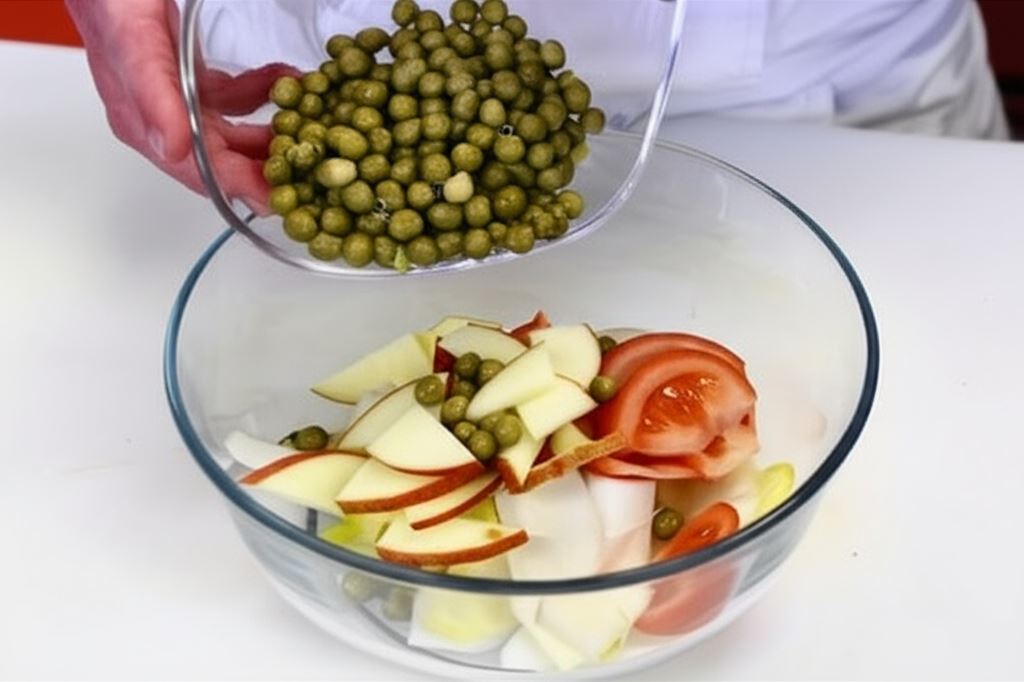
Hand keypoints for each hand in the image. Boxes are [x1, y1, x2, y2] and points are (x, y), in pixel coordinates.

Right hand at [66, 0, 294, 211]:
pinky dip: (262, 92)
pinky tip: (287, 80)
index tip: (279, 200)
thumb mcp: (134, 46)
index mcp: (145, 126)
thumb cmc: (111, 4)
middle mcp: (164, 121)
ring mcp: (179, 100)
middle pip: (223, 159)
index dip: (241, 187)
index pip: (201, 171)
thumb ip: (153, 98)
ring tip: (308, 128)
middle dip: (265, 168)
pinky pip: (234, 98)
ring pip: (233, 133)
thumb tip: (173, 150)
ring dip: (270, 133)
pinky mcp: (191, 79)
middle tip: (309, 174)